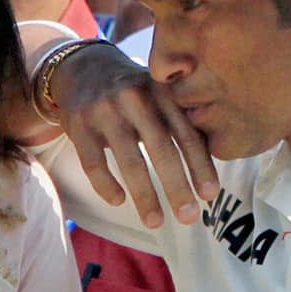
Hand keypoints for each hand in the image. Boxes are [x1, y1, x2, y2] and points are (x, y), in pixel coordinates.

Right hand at [49, 42, 218, 227]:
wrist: (83, 68)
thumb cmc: (135, 92)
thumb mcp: (160, 94)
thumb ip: (182, 120)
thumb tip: (212, 165)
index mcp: (162, 91)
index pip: (187, 133)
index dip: (200, 166)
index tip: (210, 195)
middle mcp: (134, 97)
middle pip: (161, 149)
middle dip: (177, 186)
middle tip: (190, 217)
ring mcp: (104, 110)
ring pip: (128, 160)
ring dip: (145, 196)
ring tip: (156, 222)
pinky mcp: (78, 123)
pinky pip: (93, 163)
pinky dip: (106, 186)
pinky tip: (118, 201)